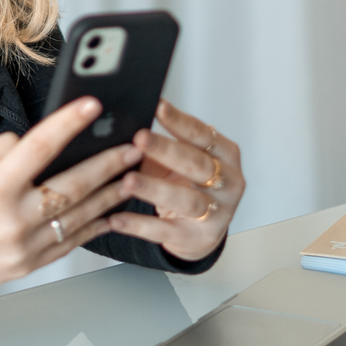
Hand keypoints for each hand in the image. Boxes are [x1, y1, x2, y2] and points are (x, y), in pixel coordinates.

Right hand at [0, 98, 143, 300]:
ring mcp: (23, 248)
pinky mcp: (28, 266)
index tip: (91, 106)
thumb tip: (34, 142)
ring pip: (79, 217)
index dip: (69, 122)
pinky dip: (94, 226)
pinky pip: (70, 243)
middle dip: (108, 162)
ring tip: (132, 176)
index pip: (40, 147)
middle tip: (132, 146)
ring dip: (110, 195)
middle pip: (73, 185)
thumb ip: (0, 150)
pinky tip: (109, 212)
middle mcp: (13, 221)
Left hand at [105, 99, 244, 261]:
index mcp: (225, 155)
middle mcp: (228, 182)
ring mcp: (218, 213)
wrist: (200, 231)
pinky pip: (166, 230)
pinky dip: (139, 225)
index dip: (180, 121)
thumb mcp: (180, 162)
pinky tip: (117, 218)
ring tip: (127, 181)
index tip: (158, 107)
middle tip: (139, 139)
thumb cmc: (188, 185)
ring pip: (186, 200)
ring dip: (155, 189)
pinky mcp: (199, 238)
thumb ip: (161, 145)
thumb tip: (126, 125)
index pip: (202, 134)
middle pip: (197, 164)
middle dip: (167, 150)